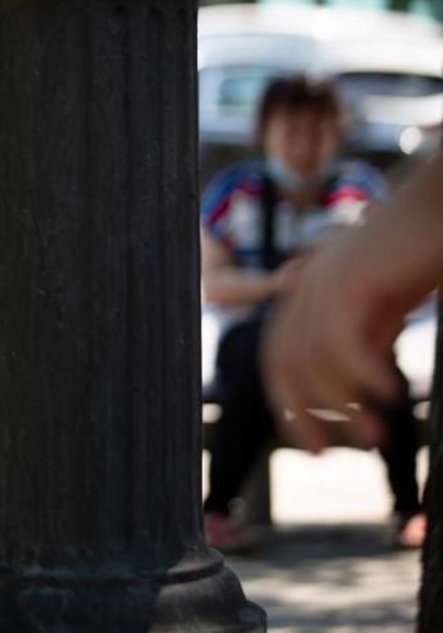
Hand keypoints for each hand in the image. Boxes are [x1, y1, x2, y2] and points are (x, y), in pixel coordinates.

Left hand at [262, 159, 442, 451]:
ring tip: (375, 435)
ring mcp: (323, 281)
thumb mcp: (386, 303)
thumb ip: (365, 335)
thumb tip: (356, 389)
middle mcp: (305, 286)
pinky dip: (361, 376)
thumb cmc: (421, 249)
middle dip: (301, 412)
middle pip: (283, 363)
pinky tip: (390, 396)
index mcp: (308, 291)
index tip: (312, 446)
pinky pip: (340, 343)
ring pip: (314, 360)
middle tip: (330, 453)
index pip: (280, 358)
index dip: (289, 404)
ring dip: (342, 405)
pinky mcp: (350, 280)